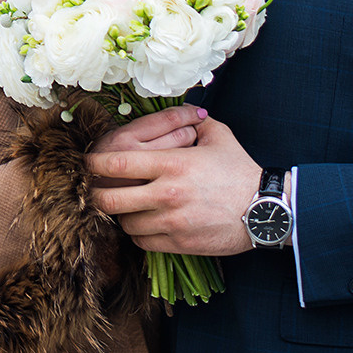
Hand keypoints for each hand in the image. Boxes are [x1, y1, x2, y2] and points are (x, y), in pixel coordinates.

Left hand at [84, 116, 262, 256]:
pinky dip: (138, 234)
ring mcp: (172, 221)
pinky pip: (143, 242)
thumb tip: (181, 109)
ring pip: (125, 223)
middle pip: (110, 199)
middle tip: (93, 191)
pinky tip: (144, 224)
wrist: (266, 210)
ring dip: (121, 215)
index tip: (86, 163)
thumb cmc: (240, 171)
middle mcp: (166, 193)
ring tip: (125, 207)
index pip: (117, 164)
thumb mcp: (218, 136)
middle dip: (95, 195)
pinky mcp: (180, 243)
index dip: (94, 164)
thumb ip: (192, 121)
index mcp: (171, 164)